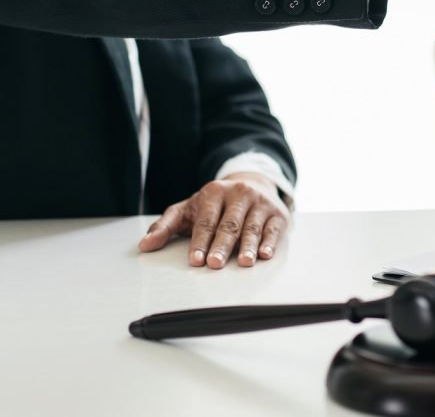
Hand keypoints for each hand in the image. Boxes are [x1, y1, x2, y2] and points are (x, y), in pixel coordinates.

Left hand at [138, 172, 289, 268]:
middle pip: (229, 224)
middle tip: (215, 264)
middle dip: (222, 245)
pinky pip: (273, 229)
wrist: (252, 183)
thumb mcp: (189, 209)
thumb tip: (144, 245)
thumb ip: (166, 226)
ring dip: (248, 245)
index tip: (195, 260)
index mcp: (214, 192)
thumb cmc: (215, 204)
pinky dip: (269, 242)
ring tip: (244, 262)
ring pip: (252, 226)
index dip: (200, 241)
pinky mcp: (277, 213)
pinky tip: (265, 254)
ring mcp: (260, 203)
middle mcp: (239, 194)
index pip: (206, 220)